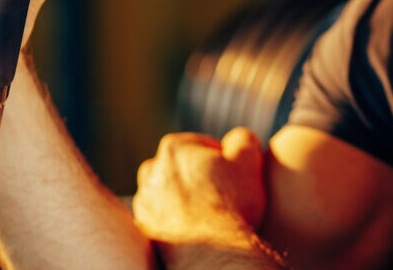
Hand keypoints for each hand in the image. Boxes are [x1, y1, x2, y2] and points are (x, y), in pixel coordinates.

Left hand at [133, 127, 267, 247]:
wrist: (212, 255)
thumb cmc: (231, 205)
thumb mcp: (248, 159)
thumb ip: (242, 138)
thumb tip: (236, 140)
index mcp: (173, 148)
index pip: (205, 146)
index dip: (225, 161)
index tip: (234, 178)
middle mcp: (151, 171)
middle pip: (185, 168)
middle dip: (201, 177)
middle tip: (223, 196)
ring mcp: (144, 202)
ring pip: (172, 192)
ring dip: (187, 198)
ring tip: (209, 214)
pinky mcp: (144, 229)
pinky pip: (164, 217)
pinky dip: (178, 220)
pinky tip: (197, 228)